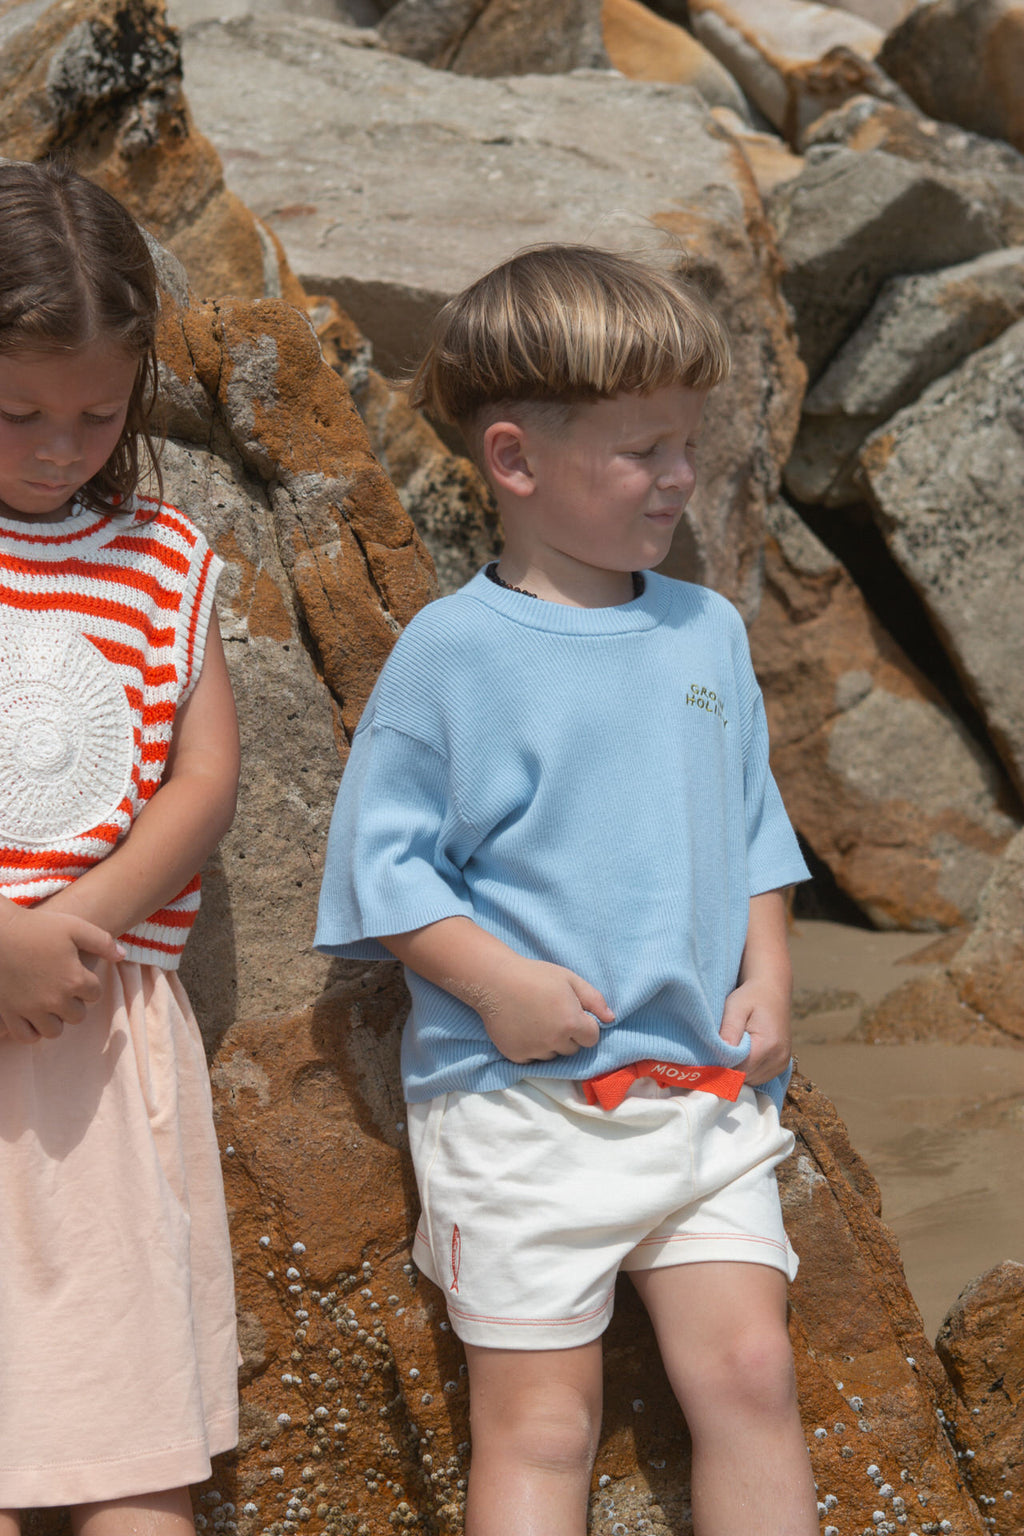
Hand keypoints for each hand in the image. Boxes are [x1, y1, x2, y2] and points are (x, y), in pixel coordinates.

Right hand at [0, 903, 122, 1042]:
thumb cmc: (38, 926)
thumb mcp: (75, 926)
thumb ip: (103, 941)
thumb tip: (122, 956)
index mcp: (74, 979)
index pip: (94, 994)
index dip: (88, 983)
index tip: (77, 973)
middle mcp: (55, 999)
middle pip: (77, 1015)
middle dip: (74, 1003)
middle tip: (64, 989)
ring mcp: (31, 1009)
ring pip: (54, 1031)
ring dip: (56, 1019)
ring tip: (50, 1004)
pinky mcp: (10, 1014)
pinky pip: (27, 1036)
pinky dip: (33, 1030)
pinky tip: (33, 1015)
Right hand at [475, 953, 614, 1063]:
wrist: (495, 981)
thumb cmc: (535, 976)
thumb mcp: (569, 979)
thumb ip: (594, 999)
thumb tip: (611, 1019)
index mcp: (572, 1023)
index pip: (592, 1038)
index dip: (584, 1025)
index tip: (572, 1013)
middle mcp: (555, 1041)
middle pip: (573, 1048)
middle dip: (568, 1035)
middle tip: (552, 1014)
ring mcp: (535, 1051)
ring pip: (553, 1055)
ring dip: (550, 1043)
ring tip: (536, 1021)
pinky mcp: (517, 1056)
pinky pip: (533, 1059)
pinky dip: (531, 1048)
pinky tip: (524, 1029)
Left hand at [719, 977, 791, 1085]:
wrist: (772, 990)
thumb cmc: (750, 996)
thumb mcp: (735, 1007)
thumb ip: (729, 1030)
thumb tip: (721, 1056)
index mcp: (768, 1044)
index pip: (739, 1070)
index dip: (721, 1067)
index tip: (707, 1057)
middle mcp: (779, 1058)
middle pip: (744, 1078)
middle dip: (728, 1069)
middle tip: (715, 1052)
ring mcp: (782, 1064)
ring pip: (751, 1081)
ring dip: (737, 1071)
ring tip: (730, 1050)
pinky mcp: (781, 1065)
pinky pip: (758, 1077)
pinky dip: (747, 1070)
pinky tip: (741, 1054)